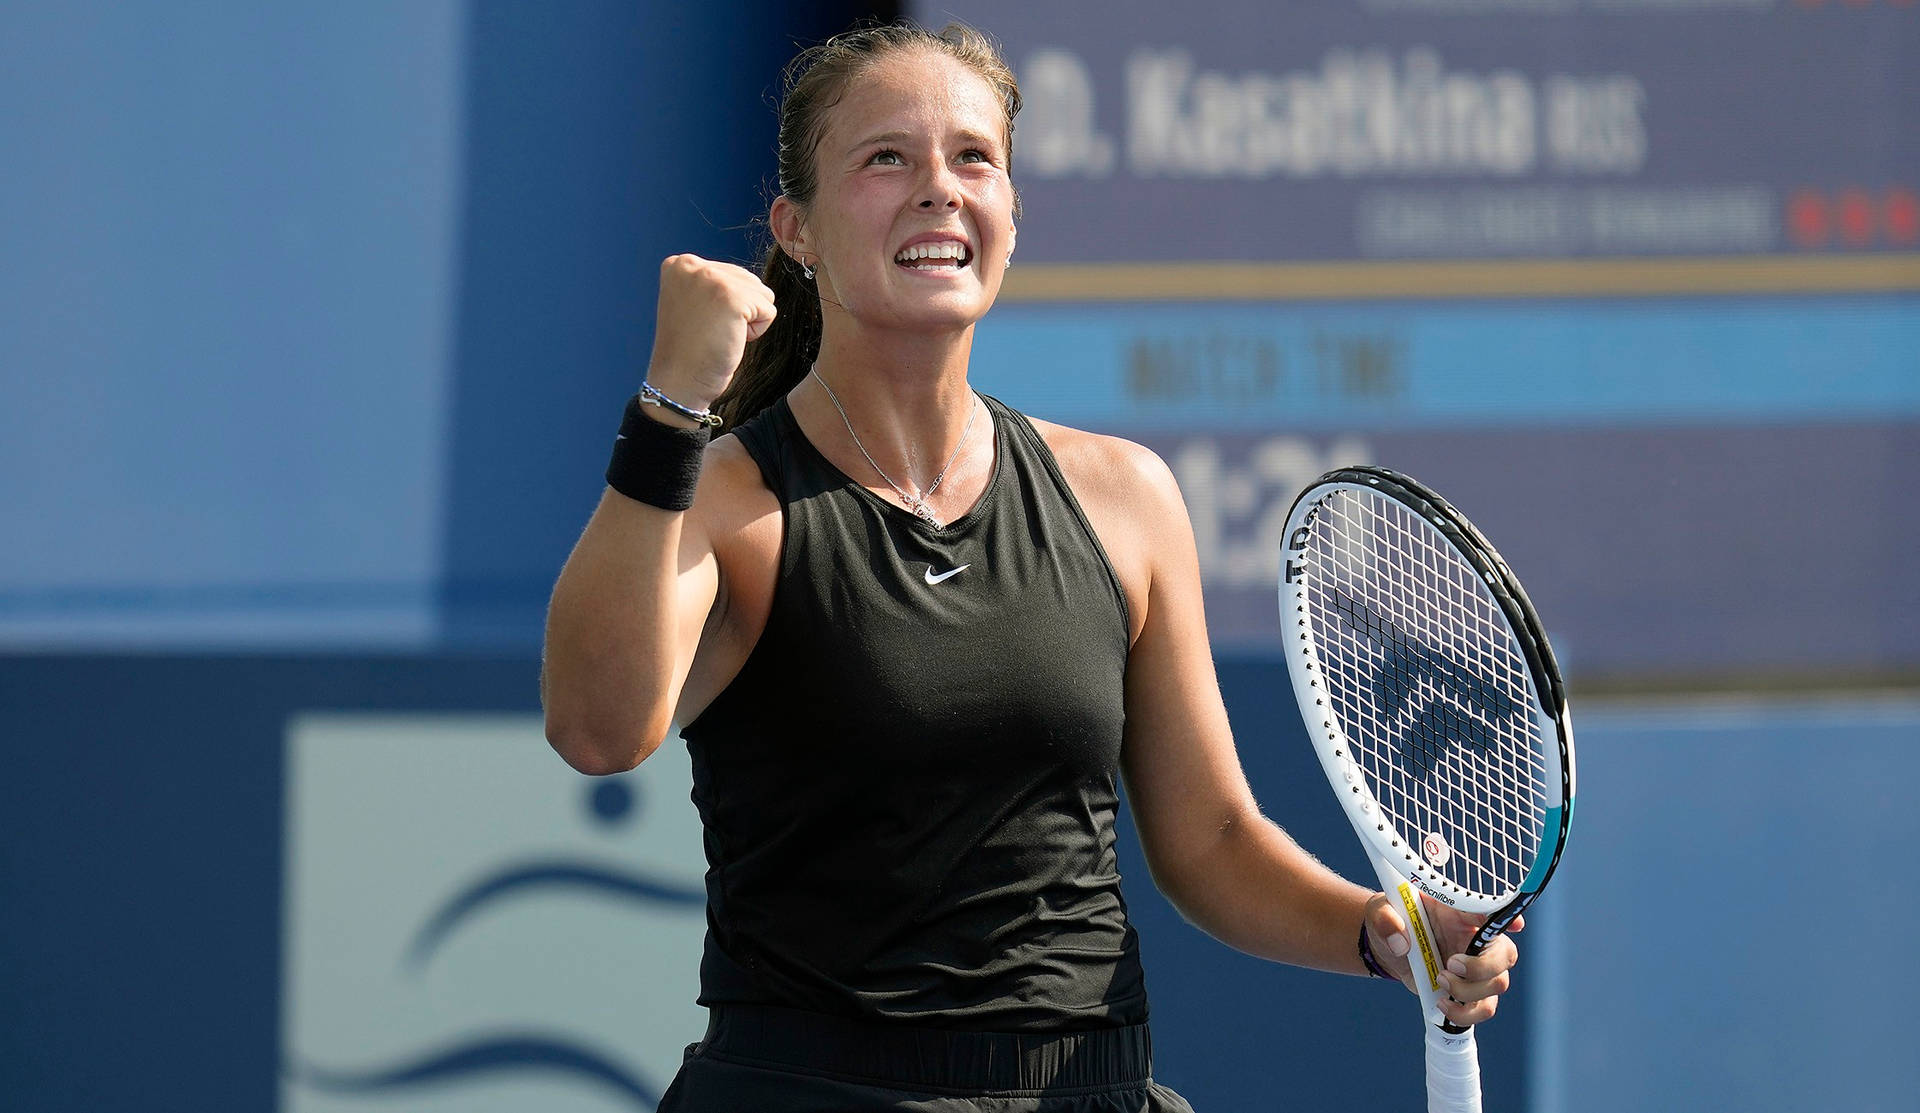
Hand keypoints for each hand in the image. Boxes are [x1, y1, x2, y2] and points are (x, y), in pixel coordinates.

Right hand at [646, 254, 777, 407]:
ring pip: (762, 294)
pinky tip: (727, 340)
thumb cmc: (690, 350)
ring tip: (718, 334)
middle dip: (739, 311)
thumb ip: (714, 284)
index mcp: (680, 264)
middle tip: (709, 331)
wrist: (678, 382)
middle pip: (750, 281)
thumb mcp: (694, 302)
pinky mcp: (733, 297)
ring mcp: (712, 279)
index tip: (700, 322)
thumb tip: (751, 282)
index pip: (732, 274)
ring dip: (748, 320)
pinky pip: (769, 311)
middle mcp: (692, 264)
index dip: (725, 305)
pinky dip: (755, 332)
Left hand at [1364, 892, 1521, 1027]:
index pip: (1491, 912)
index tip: (1515, 925)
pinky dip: (1465, 1013)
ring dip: (1469, 991)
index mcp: (1460, 913)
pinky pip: (1484, 1009)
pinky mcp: (1470, 992)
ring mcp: (1477, 968)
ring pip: (1498, 984)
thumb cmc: (1392, 921)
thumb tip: (1400, 942)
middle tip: (1450, 964)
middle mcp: (1476, 939)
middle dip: (1481, 966)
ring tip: (1439, 981)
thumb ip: (1385, 918)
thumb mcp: (1380, 911)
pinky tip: (1442, 1004)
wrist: (1389, 947)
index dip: (1508, 918)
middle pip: (1505, 954)